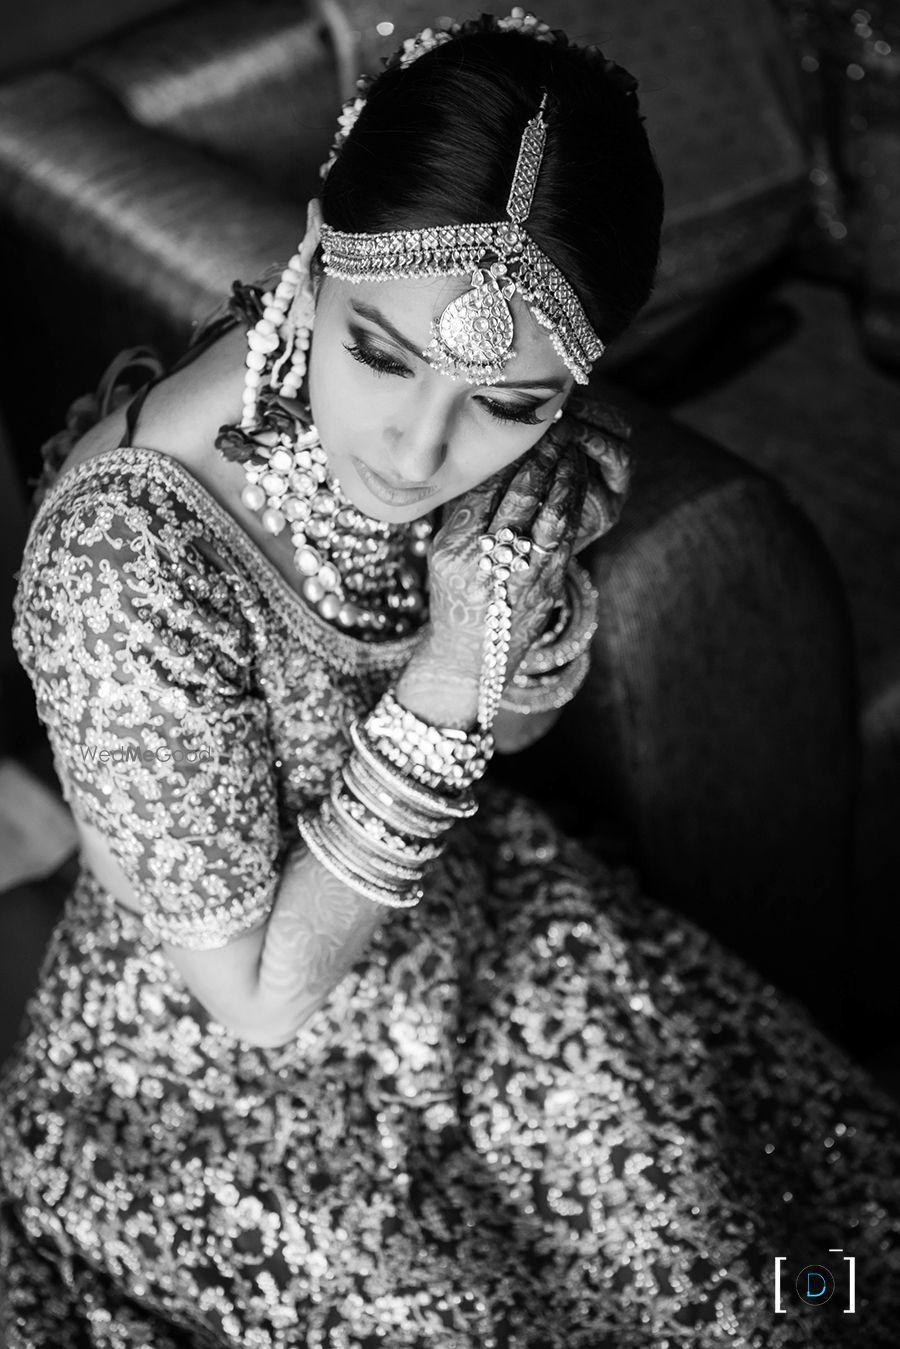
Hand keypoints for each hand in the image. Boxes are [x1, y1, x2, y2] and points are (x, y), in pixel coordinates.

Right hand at [411, 441, 588, 693]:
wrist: (471, 660)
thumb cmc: (454, 598)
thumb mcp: (443, 553)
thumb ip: (464, 511)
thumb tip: (493, 460)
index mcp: (454, 550)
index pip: (485, 486)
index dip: (508, 453)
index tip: (522, 426)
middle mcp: (487, 564)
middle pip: (521, 494)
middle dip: (543, 454)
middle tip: (556, 424)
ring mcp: (521, 577)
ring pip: (551, 513)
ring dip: (566, 474)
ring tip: (572, 446)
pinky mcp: (546, 588)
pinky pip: (564, 536)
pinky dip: (572, 503)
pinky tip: (576, 481)